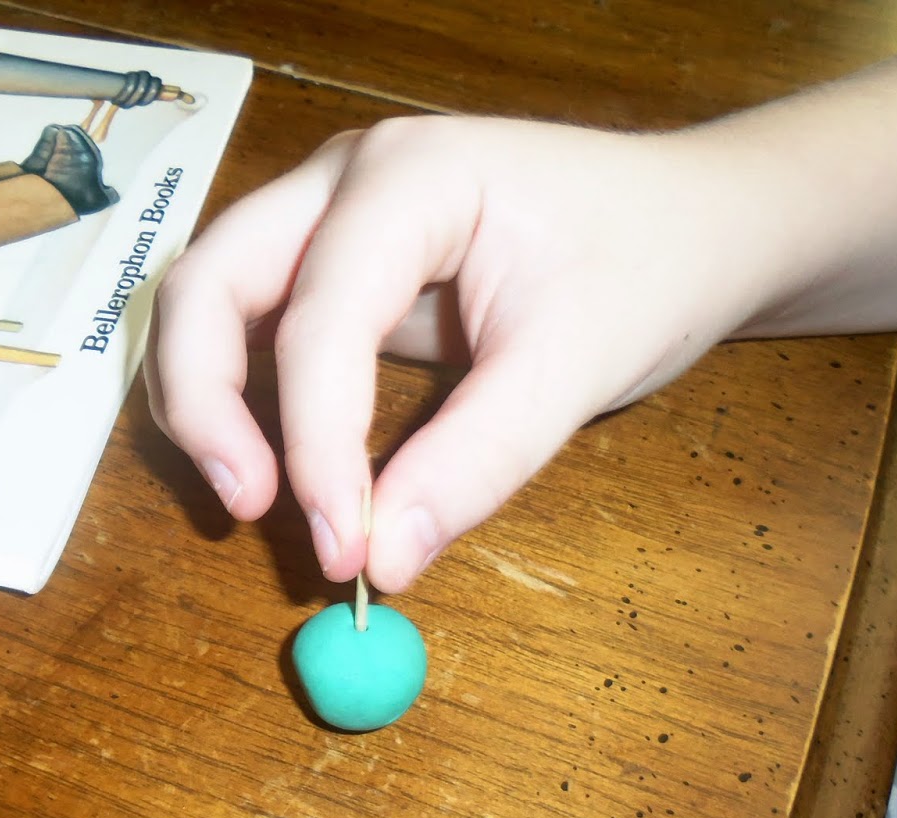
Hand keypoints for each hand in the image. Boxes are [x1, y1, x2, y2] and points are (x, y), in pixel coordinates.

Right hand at [145, 115, 781, 591]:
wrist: (691, 223)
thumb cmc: (649, 266)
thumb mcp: (573, 368)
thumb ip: (473, 464)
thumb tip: (380, 561)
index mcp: (411, 177)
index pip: (320, 318)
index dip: (317, 443)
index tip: (343, 548)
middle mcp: (344, 181)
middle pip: (209, 283)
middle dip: (204, 402)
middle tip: (246, 506)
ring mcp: (326, 218)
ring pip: (207, 305)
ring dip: (206, 405)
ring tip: (251, 498)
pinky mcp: (328, 266)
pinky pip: (247, 330)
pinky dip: (239, 402)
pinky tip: (270, 467)